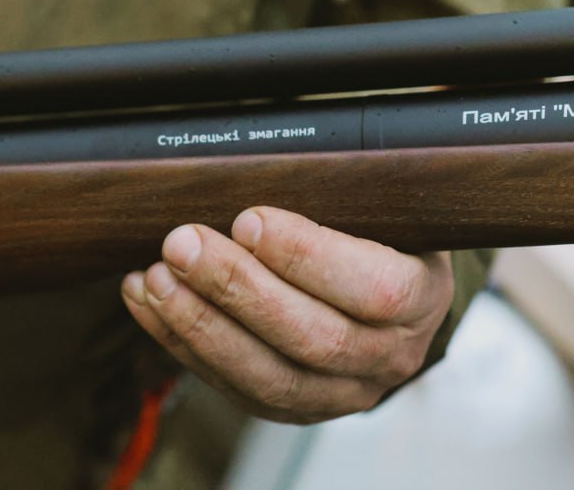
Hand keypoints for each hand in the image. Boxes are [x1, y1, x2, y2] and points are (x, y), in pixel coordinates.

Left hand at [120, 207, 454, 423]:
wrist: (393, 293)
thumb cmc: (383, 234)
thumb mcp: (387, 206)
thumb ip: (347, 193)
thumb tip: (276, 163)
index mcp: (423, 297)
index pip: (374, 289)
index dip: (307, 257)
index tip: (248, 218)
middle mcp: (391, 356)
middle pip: (312, 337)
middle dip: (237, 289)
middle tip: (182, 244)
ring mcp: (344, 393)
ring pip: (268, 377)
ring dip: (201, 326)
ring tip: (156, 277)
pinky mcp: (297, 410)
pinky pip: (236, 390)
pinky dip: (185, 346)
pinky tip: (151, 304)